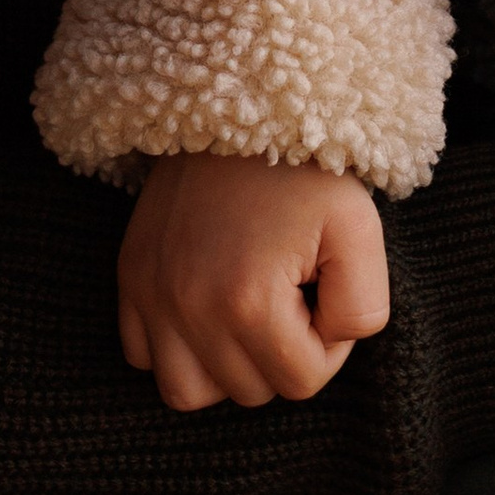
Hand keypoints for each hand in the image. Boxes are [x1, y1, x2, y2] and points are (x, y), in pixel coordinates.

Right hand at [117, 151, 390, 412]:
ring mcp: (150, 295)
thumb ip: (364, 307)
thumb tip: (330, 344)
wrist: (240, 101)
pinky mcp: (130, 279)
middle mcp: (187, 308)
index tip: (325, 287)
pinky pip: (142, 357)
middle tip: (292, 289)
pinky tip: (208, 307)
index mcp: (248, 301)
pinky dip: (176, 348)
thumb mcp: (361, 228)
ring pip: (188, 391)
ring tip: (250, 312)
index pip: (301, 382)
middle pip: (249, 392)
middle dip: (281, 352)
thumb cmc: (305, 167)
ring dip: (227, 366)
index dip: (328, 342)